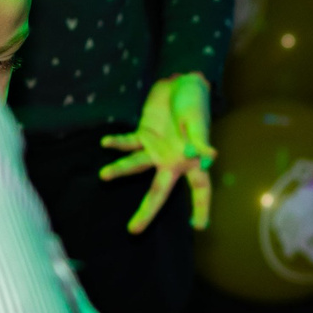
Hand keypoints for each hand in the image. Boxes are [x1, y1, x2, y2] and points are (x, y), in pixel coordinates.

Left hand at [101, 73, 214, 232]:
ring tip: (105, 175)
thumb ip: (200, 139)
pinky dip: (117, 143)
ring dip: (120, 171)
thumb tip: (208, 157)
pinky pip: (128, 143)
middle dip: (147, 211)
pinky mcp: (143, 135)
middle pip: (159, 191)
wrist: (181, 82)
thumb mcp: (198, 120)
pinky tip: (105, 143)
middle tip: (133, 230)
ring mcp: (155, 150)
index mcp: (191, 161)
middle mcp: (172, 161)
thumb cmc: (195, 102)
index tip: (200, 227)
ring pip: (136, 167)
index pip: (200, 188)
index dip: (201, 207)